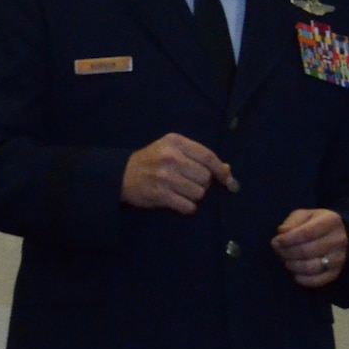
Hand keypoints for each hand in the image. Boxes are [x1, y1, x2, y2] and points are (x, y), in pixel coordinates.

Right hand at [121, 134, 236, 213]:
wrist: (121, 175)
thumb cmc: (152, 160)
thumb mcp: (173, 150)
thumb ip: (199, 157)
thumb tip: (227, 170)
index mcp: (175, 142)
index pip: (208, 156)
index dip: (220, 170)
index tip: (226, 179)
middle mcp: (171, 157)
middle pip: (205, 177)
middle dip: (202, 183)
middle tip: (190, 182)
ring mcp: (165, 177)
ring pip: (199, 193)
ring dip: (194, 196)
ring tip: (182, 192)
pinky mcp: (160, 195)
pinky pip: (188, 206)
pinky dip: (187, 207)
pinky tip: (179, 202)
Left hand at [272, 208, 347, 288]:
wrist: (342, 235)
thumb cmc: (317, 223)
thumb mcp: (305, 215)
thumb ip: (292, 222)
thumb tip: (282, 232)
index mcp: (331, 222)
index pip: (306, 233)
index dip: (288, 239)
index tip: (276, 241)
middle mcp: (338, 241)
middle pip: (306, 251)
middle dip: (286, 252)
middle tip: (278, 251)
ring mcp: (338, 259)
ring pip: (310, 267)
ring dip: (292, 266)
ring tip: (285, 261)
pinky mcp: (335, 273)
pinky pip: (316, 281)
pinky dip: (301, 279)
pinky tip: (294, 272)